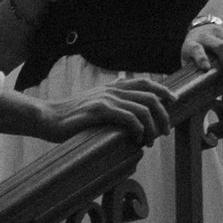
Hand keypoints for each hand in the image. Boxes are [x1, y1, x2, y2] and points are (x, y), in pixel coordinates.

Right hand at [51, 75, 170, 146]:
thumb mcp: (93, 103)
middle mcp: (112, 90)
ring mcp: (106, 99)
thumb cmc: (70, 117)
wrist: (47, 117)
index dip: (163, 90)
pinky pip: (129, 117)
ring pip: (143, 108)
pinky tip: (138, 139)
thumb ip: (110, 100)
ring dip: (152, 126)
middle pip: (150, 95)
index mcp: (112, 87)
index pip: (145, 82)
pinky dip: (139, 129)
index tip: (174, 101)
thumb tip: (125, 100)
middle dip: (163, 114)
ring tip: (151, 141)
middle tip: (165, 131)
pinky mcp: (99, 111)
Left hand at [180, 11, 222, 83]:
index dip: (201, 58)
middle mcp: (205, 34)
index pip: (195, 49)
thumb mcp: (187, 59)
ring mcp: (218, 29)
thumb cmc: (194, 50)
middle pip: (220, 47)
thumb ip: (193, 71)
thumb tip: (199, 92)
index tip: (206, 68)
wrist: (201, 27)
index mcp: (192, 43)